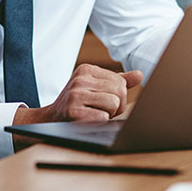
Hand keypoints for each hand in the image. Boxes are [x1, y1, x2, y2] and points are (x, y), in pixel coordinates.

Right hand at [13, 64, 142, 125]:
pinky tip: (87, 119)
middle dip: (116, 105)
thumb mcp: (95, 86)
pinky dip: (99, 122)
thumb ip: (117, 80)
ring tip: (93, 113)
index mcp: (86, 69)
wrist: (51, 118)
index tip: (101, 99)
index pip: (121, 82)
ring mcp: (75, 95)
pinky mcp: (74, 111)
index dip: (118, 96)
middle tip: (99, 108)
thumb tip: (140, 75)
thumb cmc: (79, 102)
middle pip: (120, 92)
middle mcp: (80, 79)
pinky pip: (103, 117)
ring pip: (114, 104)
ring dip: (108, 114)